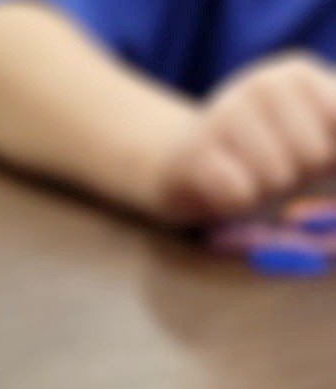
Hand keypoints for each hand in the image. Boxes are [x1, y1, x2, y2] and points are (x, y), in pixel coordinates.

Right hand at [155, 55, 335, 223]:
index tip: (310, 160)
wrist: (174, 162)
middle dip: (298, 178)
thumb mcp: (305, 135)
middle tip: (272, 174)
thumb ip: (333, 145)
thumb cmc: (252, 156)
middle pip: (313, 156)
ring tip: (247, 182)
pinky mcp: (194, 155)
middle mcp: (262, 85)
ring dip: (265, 195)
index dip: (331, 157)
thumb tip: (334, 158)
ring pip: (277, 177)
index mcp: (297, 75)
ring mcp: (224, 115)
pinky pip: (240, 195)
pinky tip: (223, 194)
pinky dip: (237, 206)